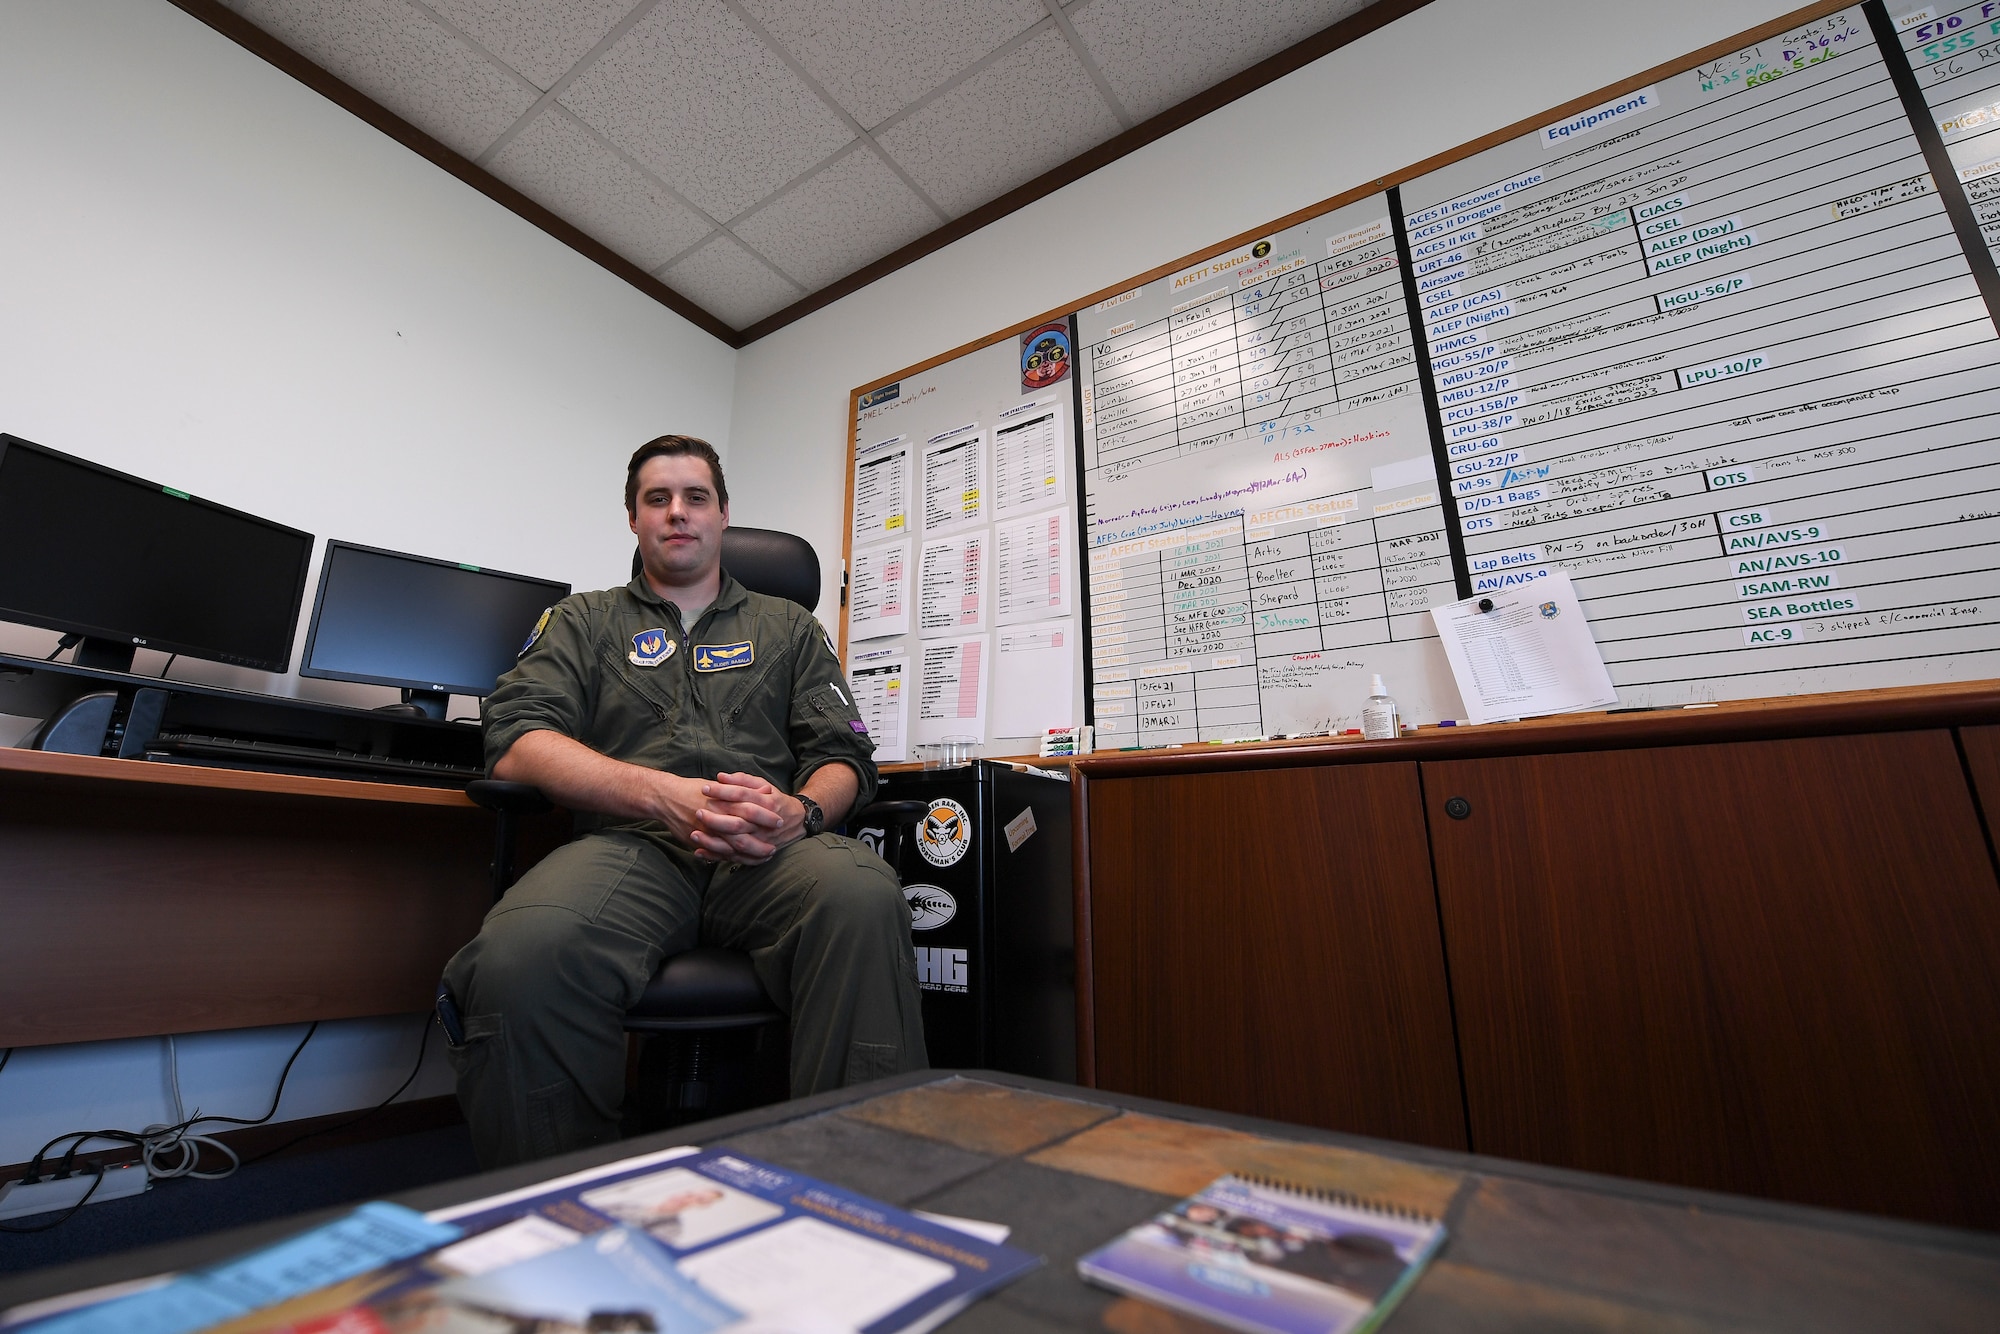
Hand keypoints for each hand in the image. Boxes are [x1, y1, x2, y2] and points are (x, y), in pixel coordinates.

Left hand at [690, 771, 805, 864]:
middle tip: (698, 812)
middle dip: (716, 819)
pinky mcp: (756, 853)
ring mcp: (761, 841)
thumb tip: (721, 776)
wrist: (798, 821)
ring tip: (693, 834)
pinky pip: (736, 858)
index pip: (742, 795)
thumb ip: (743, 780)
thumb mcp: (764, 785)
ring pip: (736, 844)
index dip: (723, 791)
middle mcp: (764, 824)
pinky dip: (717, 856)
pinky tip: (700, 852)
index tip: (705, 788)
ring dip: (714, 841)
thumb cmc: (776, 800)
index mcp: (767, 802)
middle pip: (738, 823)